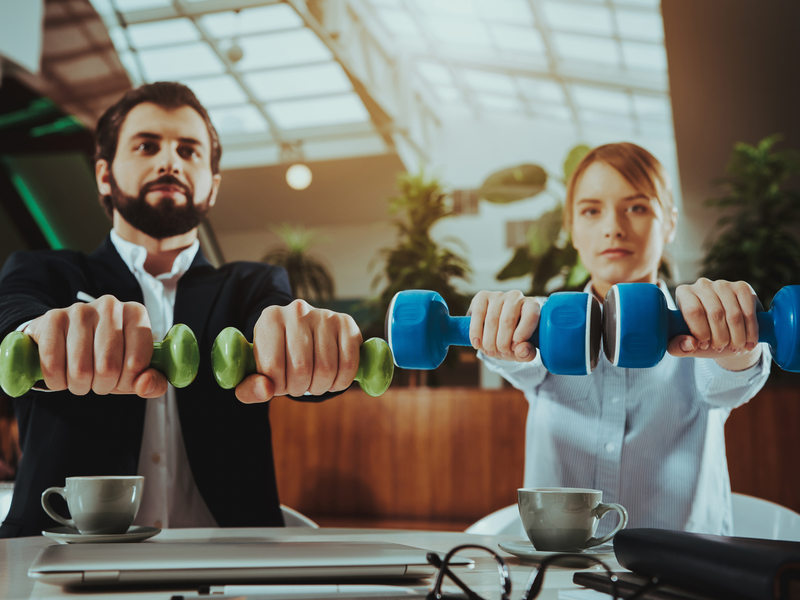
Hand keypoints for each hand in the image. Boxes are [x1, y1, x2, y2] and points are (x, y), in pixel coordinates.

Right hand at [24, 296, 166, 396]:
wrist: (67, 339)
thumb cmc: (108, 356)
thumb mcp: (135, 371)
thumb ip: (153, 382)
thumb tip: (144, 385)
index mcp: (136, 314)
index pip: (136, 363)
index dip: (127, 382)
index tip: (121, 380)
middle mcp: (110, 306)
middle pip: (108, 368)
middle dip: (103, 386)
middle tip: (99, 381)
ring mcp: (80, 309)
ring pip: (80, 370)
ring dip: (79, 386)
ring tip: (82, 378)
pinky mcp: (52, 318)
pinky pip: (53, 365)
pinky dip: (57, 381)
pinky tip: (62, 375)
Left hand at [236, 300, 362, 402]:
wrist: (302, 335)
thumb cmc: (277, 357)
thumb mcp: (257, 371)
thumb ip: (250, 388)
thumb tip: (266, 390)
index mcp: (270, 318)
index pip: (273, 367)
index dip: (278, 386)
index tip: (279, 384)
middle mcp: (297, 311)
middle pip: (301, 368)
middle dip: (299, 388)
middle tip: (298, 386)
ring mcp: (325, 315)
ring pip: (326, 368)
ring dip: (320, 387)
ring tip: (314, 383)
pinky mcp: (347, 323)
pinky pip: (349, 363)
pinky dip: (341, 382)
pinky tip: (333, 379)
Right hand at [468, 290, 540, 361]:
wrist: (495, 334)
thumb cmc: (513, 341)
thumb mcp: (523, 350)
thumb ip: (527, 353)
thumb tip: (521, 350)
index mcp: (532, 306)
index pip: (531, 315)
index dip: (522, 333)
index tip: (514, 348)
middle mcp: (516, 297)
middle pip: (508, 320)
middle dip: (502, 342)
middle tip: (501, 353)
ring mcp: (498, 295)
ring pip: (492, 319)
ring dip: (489, 341)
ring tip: (490, 352)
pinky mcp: (482, 296)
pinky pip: (478, 313)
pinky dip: (476, 332)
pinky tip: (477, 343)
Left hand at [668, 278, 761, 369]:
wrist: (727, 333)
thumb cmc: (703, 338)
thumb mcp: (688, 345)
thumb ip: (678, 348)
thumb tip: (689, 343)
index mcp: (683, 294)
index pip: (693, 311)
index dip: (701, 332)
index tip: (704, 345)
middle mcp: (702, 285)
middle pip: (715, 314)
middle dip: (720, 338)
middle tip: (721, 349)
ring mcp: (723, 284)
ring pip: (734, 315)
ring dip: (737, 337)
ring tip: (734, 347)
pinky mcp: (743, 287)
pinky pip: (748, 313)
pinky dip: (750, 332)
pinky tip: (749, 343)